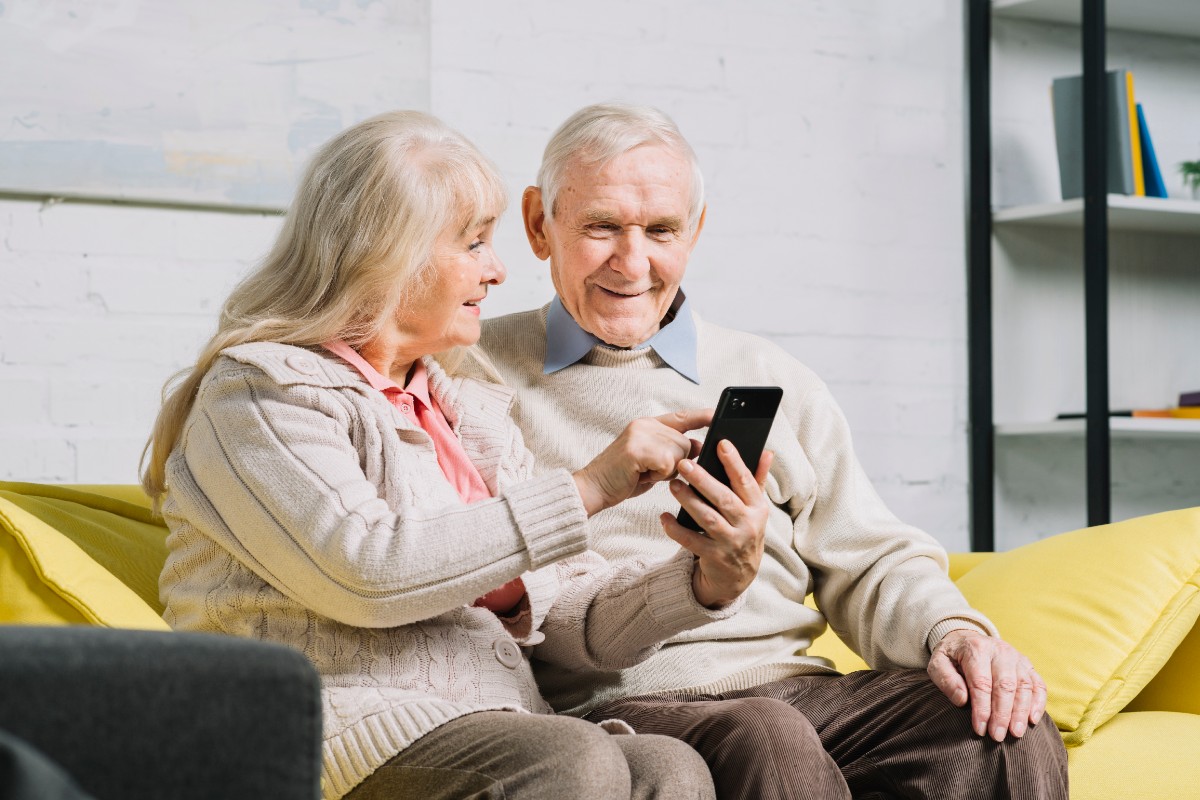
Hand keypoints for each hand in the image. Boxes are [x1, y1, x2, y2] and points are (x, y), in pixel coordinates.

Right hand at [572, 409, 709, 516]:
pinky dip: (658, 476)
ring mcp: (640, 434)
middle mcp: (645, 425)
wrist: (594, 488)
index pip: (682, 417)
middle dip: (676, 464)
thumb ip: (673, 451)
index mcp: (649, 425)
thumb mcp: (653, 462)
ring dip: (666, 471)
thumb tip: (699, 445)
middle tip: (651, 470)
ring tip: (645, 472)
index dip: (702, 416)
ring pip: (679, 454)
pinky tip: (641, 475)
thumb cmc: (623, 477)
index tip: (718, 414)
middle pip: (686, 443)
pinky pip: (667, 463)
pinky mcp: (637, 448)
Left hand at [659, 441, 773, 608]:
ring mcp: (731, 543)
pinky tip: (664, 517)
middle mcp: (747, 526)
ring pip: (708, 519)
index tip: (721, 444)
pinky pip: (692, 541)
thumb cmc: (743, 532)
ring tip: (674, 485)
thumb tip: (767, 452)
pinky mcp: (714, 557)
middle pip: (724, 499)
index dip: (735, 462)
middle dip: (704, 480)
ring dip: (689, 501)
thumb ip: (758, 480)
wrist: (738, 576)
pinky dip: (677, 530)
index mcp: (758, 509)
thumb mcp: (755, 509)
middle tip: (685, 464)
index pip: (746, 482)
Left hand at [927, 629, 1046, 740]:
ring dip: (1021, 711)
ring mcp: (1016, 657)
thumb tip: (962, 700)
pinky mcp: (1027, 664)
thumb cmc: (951, 657)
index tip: (980, 729)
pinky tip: (1032, 720)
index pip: (981, 682)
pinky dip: (1038, 703)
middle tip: (998, 736)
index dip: (982, 708)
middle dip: (1002, 714)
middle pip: (1005, 685)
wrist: (966, 639)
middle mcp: (1000, 651)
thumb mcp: (937, 664)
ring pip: (1024, 686)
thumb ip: (946, 680)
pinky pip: (1038, 684)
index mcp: (976, 649)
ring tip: (1016, 733)